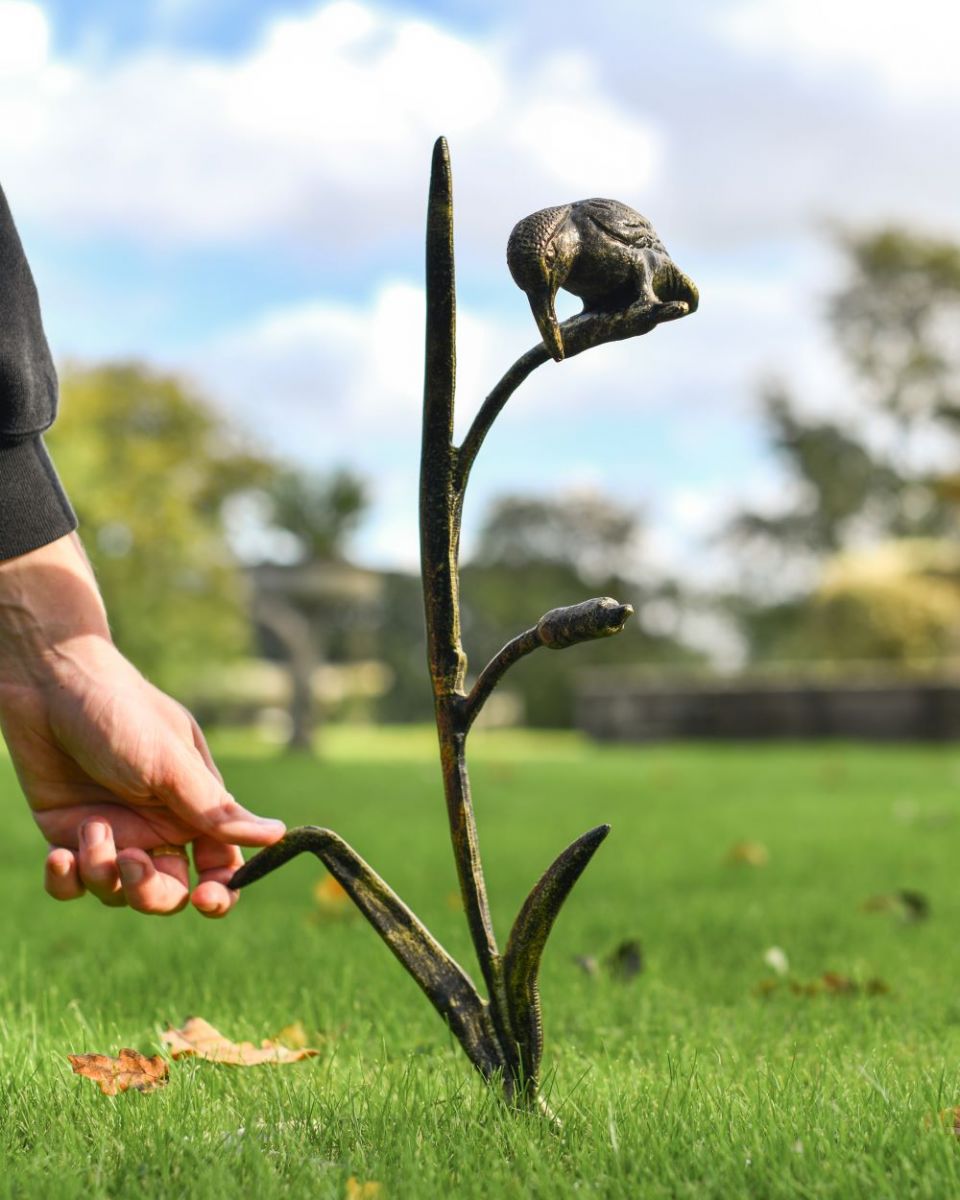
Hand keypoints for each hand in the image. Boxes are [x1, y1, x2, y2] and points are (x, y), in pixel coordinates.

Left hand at [0, 534, 284, 916]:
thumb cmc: (121, 713)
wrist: (49, 683)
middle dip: (153, 892)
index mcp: (194, 806)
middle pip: (169, 892)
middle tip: (132, 863)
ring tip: (91, 829)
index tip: (206, 899)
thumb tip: (278, 835)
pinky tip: (60, 856)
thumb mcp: (170, 764)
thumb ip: (216, 809)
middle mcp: (158, 825)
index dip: (220, 892)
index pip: (221, 865)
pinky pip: (73, 885)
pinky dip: (66, 881)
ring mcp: (113, 833)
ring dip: (104, 874)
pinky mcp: (67, 837)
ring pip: (119, 893)